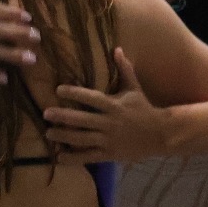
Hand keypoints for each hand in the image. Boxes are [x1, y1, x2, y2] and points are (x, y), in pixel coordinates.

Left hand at [42, 48, 164, 161]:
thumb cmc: (144, 109)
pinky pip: (89, 156)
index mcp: (114, 105)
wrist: (161, 134)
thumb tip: (116, 48)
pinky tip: (59, 157)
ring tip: (48, 133)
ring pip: (83, 139)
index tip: (58, 89)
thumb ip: (124, 69)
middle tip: (45, 113)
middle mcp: (109, 122)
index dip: (75, 93)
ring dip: (64, 136)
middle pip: (83, 120)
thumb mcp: (135, 88)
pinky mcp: (110, 154)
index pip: (91, 98)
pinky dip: (74, 158)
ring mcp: (109, 140)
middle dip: (63, 116)